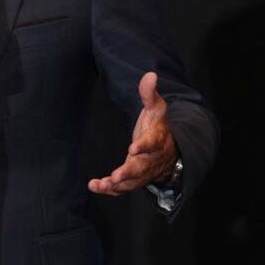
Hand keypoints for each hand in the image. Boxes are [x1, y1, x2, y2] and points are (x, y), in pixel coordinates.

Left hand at [88, 71, 177, 195]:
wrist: (169, 153)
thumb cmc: (157, 128)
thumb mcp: (156, 109)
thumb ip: (149, 94)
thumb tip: (150, 74)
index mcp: (156, 141)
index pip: (151, 144)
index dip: (143, 146)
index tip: (133, 148)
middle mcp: (150, 160)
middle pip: (141, 168)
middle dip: (128, 173)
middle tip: (115, 176)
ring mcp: (142, 173)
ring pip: (131, 183)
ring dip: (117, 185)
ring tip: (101, 185)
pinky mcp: (133, 181)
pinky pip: (123, 189)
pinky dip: (110, 190)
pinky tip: (95, 186)